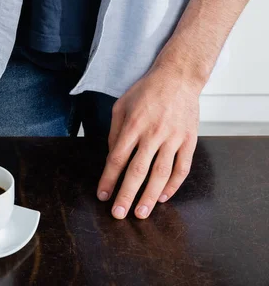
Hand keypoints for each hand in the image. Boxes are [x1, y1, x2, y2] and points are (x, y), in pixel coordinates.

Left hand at [97, 64, 200, 218]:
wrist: (178, 77)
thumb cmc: (145, 91)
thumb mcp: (121, 106)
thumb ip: (115, 132)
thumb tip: (113, 158)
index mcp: (133, 124)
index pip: (117, 158)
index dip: (108, 179)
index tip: (102, 195)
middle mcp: (153, 133)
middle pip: (138, 170)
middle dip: (127, 194)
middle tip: (119, 214)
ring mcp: (174, 137)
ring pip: (161, 173)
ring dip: (150, 195)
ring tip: (141, 213)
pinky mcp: (189, 140)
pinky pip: (182, 167)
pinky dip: (173, 185)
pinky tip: (163, 196)